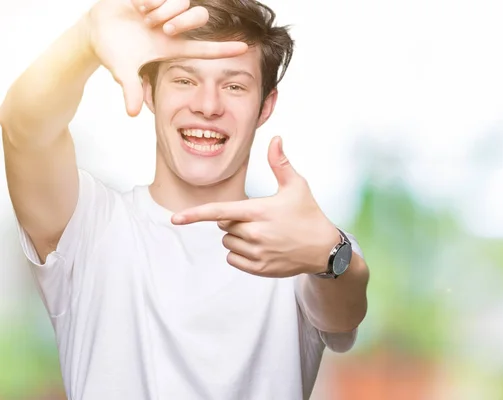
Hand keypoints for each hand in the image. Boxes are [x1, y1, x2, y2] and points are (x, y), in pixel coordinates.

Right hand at [87, 0, 247, 115]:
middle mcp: (174, 27)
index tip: (245, 49)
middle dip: (184, 21)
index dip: (224, 49)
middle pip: (199, 17)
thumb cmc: (113, 51)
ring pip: (183, 2)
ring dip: (163, 9)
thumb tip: (132, 113)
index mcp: (172, 47)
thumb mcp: (122, 70)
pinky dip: (150, 0)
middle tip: (163, 28)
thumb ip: (130, 89)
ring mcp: (166, 9)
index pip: (205, 49)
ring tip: (144, 18)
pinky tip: (137, 6)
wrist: (95, 29)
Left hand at [172, 136, 340, 277]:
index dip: (195, 215)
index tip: (175, 219)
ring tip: (262, 234)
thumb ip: (280, 163)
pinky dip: (239, 254)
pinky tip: (260, 248)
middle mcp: (255, 234)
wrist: (324, 249)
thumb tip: (276, 138)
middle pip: (223, 225)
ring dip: (236, 237)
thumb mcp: (297, 186)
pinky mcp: (260, 269)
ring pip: (227, 243)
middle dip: (233, 220)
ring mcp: (257, 254)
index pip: (220, 212)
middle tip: (258, 218)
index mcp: (259, 211)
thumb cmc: (309, 213)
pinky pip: (233, 260)